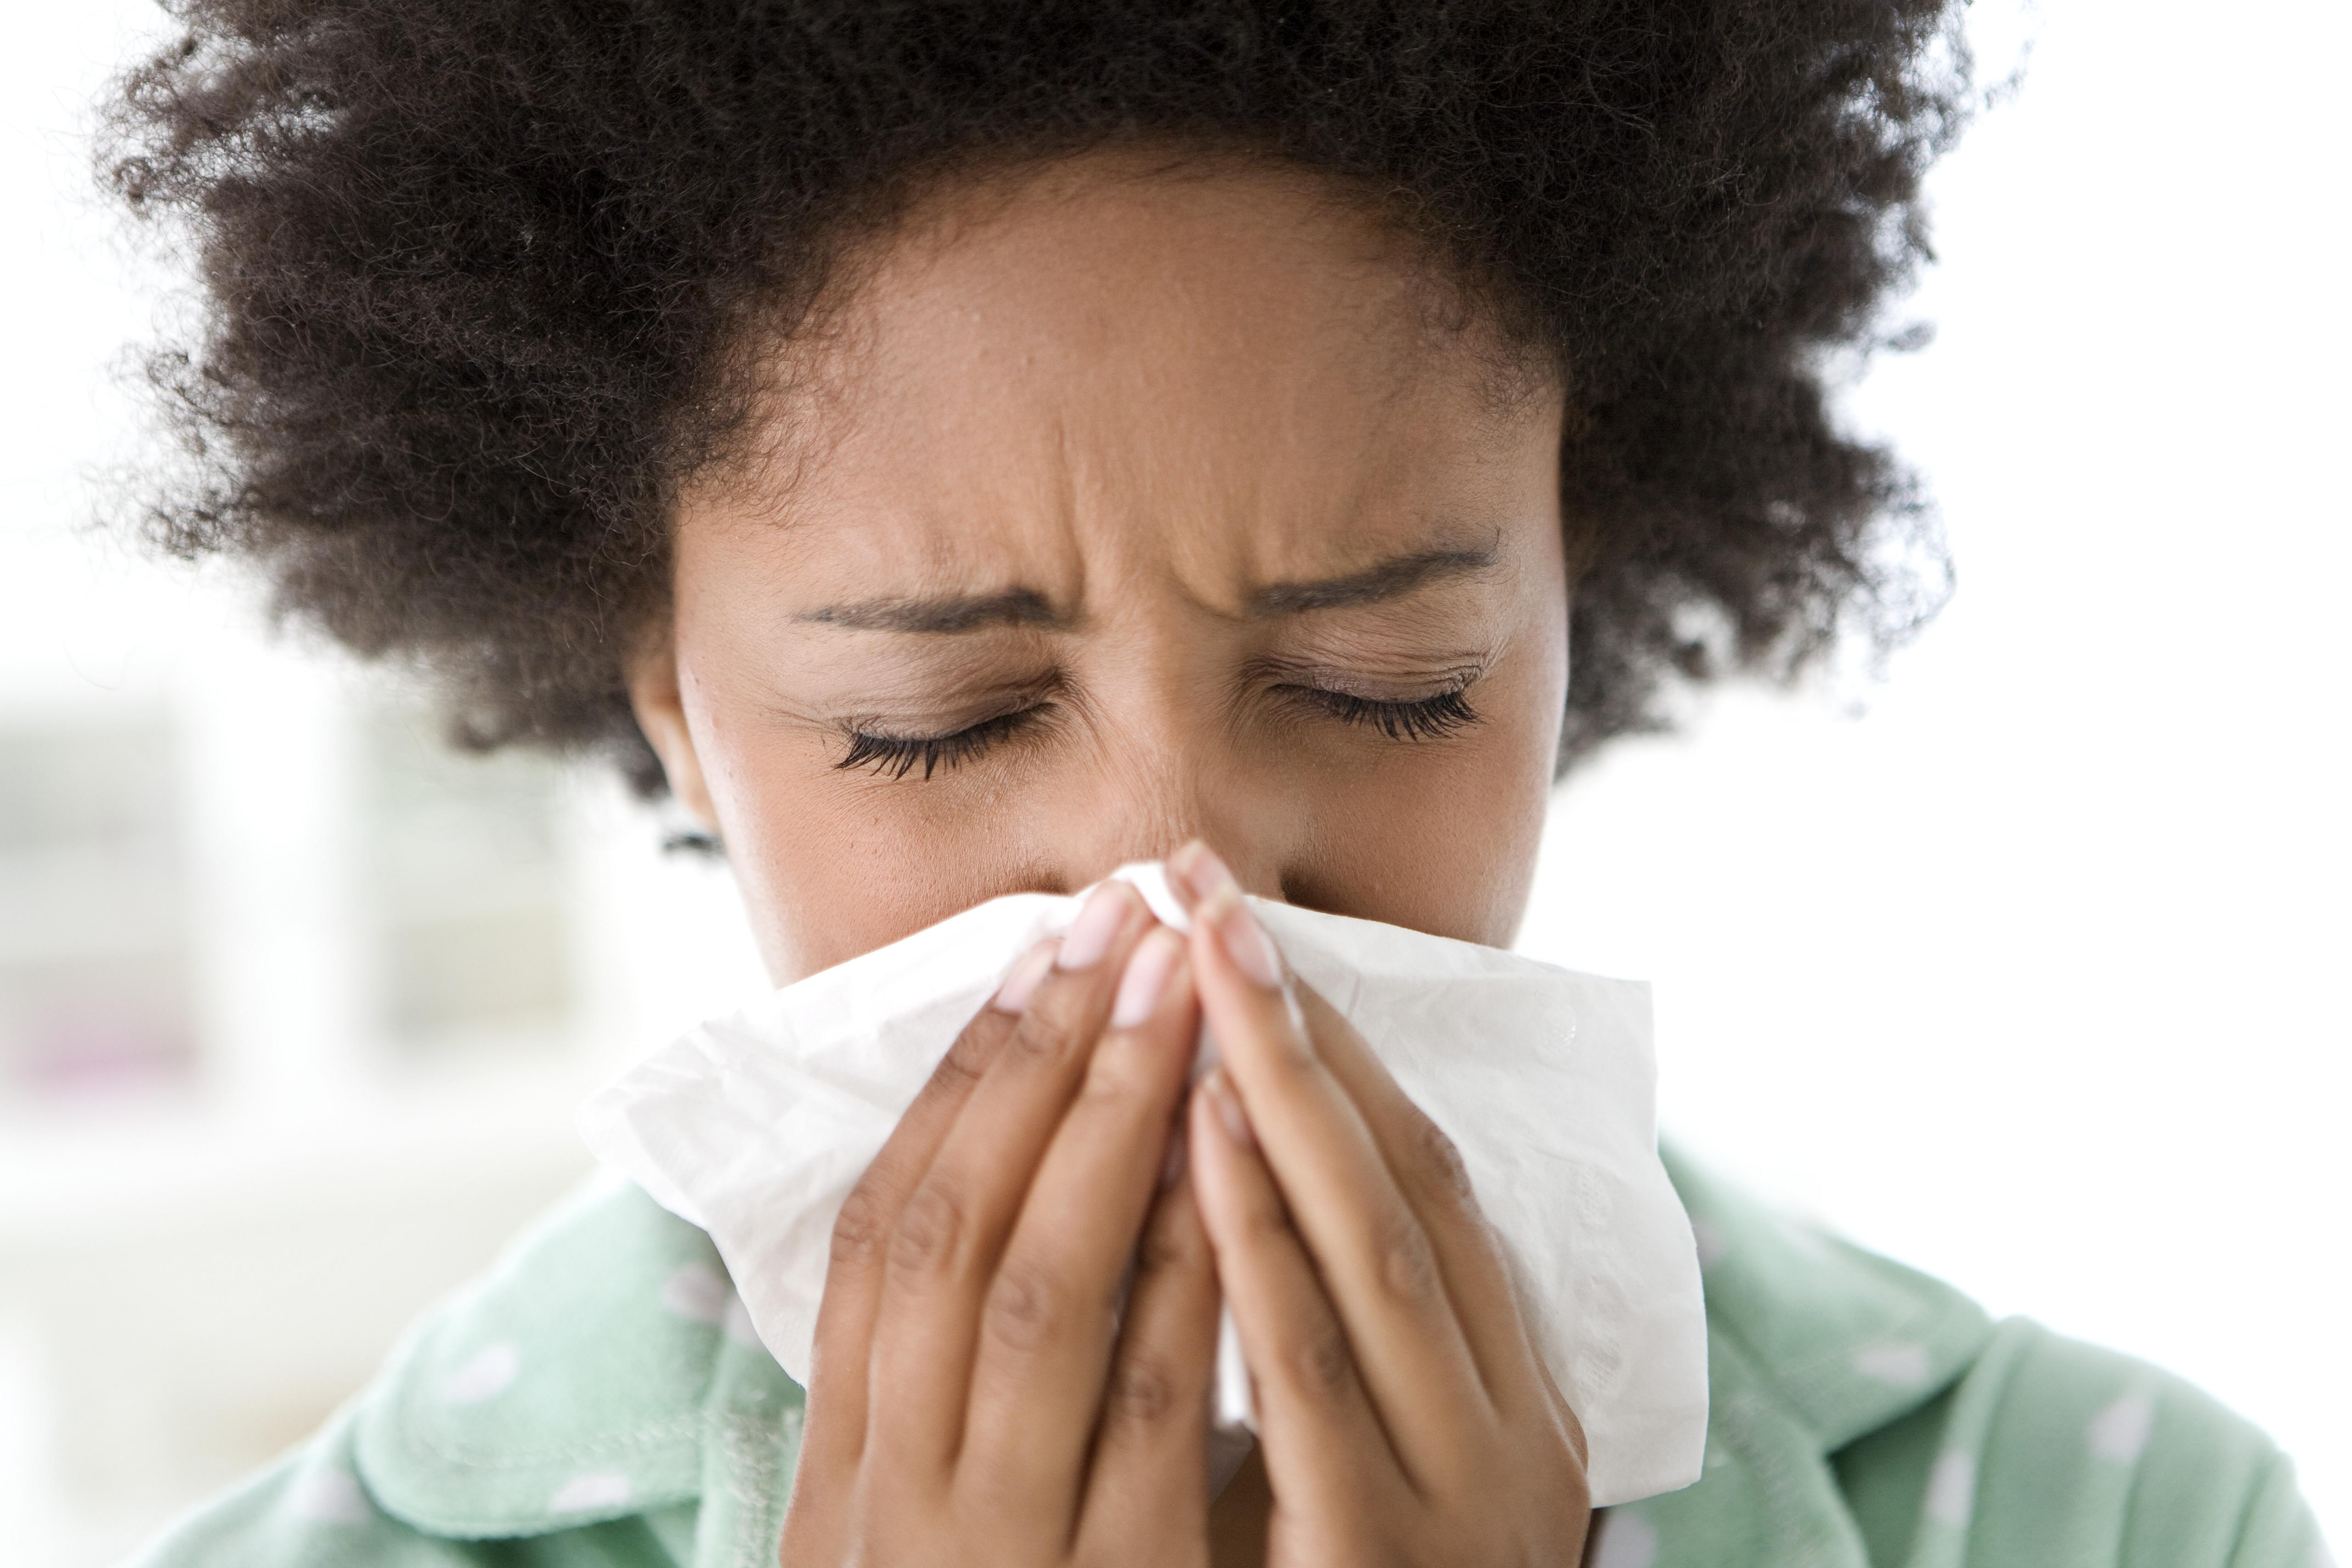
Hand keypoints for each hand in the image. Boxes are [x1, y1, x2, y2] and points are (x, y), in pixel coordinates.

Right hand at [779, 881, 1219, 1567]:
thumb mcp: (917, 1523)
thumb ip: (935, 1393)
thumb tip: (994, 1186)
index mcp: (846, 1470)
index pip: (879, 1236)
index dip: (956, 1084)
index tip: (1033, 953)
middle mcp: (903, 1496)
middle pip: (957, 1235)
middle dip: (1041, 1064)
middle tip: (1122, 921)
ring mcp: (1005, 1543)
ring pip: (1045, 1297)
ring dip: (1115, 1127)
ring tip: (1183, 992)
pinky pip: (1155, 1405)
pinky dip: (1188, 1269)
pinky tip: (1229, 1164)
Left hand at [1168, 842, 1591, 1567]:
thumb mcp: (1382, 1463)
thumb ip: (1351, 1341)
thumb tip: (1257, 1180)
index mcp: (1516, 1392)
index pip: (1430, 1182)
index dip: (1340, 1049)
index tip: (1248, 937)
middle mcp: (1509, 1423)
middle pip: (1406, 1186)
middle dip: (1299, 1032)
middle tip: (1210, 893)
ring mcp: (1455, 1489)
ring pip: (1370, 1255)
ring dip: (1282, 1100)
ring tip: (1204, 969)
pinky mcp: (1377, 1551)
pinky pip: (1308, 1379)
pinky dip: (1259, 1247)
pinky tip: (1201, 1138)